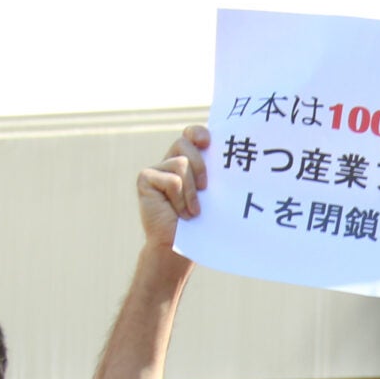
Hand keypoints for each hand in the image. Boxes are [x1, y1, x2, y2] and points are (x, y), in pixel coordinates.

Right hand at [139, 126, 211, 254]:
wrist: (180, 246)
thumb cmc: (201, 222)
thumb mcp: (212, 194)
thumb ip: (216, 172)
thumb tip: (234, 157)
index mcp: (188, 160)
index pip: (192, 134)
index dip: (198, 132)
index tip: (208, 142)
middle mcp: (171, 160)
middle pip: (185, 143)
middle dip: (200, 165)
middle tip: (206, 188)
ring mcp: (157, 169)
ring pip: (181, 164)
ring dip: (191, 192)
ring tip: (192, 211)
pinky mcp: (145, 178)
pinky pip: (171, 180)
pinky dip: (180, 199)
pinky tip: (179, 213)